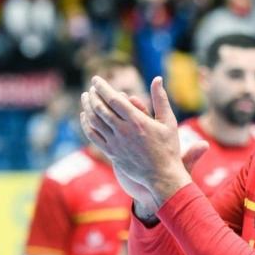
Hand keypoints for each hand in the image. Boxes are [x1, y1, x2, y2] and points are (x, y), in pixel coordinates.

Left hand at [80, 76, 190, 205]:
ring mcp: (116, 143)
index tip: (96, 79)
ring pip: (95, 121)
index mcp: (137, 121)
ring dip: (87, 107)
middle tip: (90, 88)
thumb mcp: (168, 121)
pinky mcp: (111, 153)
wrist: (162, 176)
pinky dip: (87, 125)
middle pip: (101, 109)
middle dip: (93, 95)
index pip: (113, 99)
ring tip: (86, 98)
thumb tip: (157, 78)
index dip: (102, 87)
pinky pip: (93, 136)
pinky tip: (85, 117)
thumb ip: (161, 99)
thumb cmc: (168, 148)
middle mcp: (124, 131)